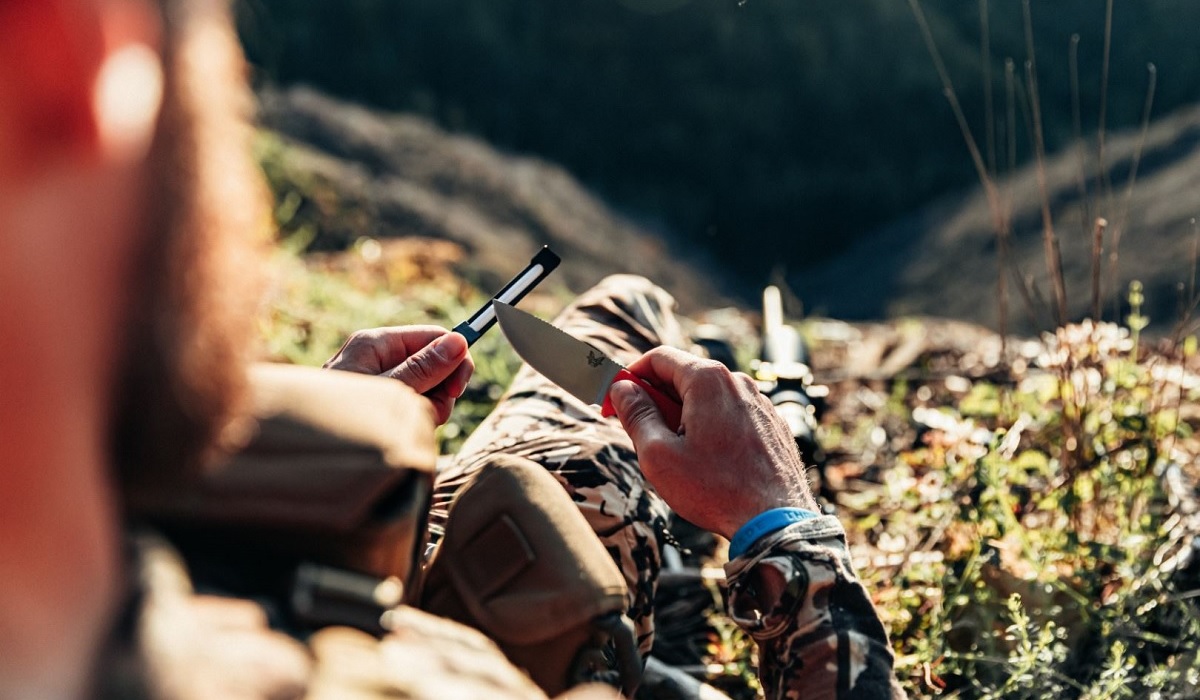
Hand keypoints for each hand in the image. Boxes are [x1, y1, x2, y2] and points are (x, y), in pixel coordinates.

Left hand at [324, 326, 473, 424]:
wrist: (309, 452)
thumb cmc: (342, 418)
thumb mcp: (389, 391)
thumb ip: (424, 368)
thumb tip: (458, 341)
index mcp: (376, 343)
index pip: (433, 336)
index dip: (453, 360)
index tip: (457, 389)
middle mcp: (378, 357)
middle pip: (434, 363)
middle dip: (438, 391)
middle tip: (427, 413)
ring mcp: (380, 379)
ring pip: (427, 387)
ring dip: (427, 409)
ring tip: (405, 424)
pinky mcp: (380, 399)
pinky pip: (412, 403)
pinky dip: (413, 418)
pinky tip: (398, 430)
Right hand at [607, 347, 816, 539]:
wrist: (776, 521)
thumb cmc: (716, 490)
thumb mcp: (658, 454)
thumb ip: (636, 414)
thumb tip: (622, 389)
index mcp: (708, 380)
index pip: (659, 357)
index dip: (630, 376)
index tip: (615, 400)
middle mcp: (738, 383)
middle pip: (684, 376)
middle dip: (655, 398)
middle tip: (637, 429)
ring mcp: (759, 403)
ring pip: (708, 397)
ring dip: (683, 415)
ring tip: (673, 453)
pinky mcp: (771, 425)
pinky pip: (731, 414)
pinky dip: (710, 426)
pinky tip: (705, 460)